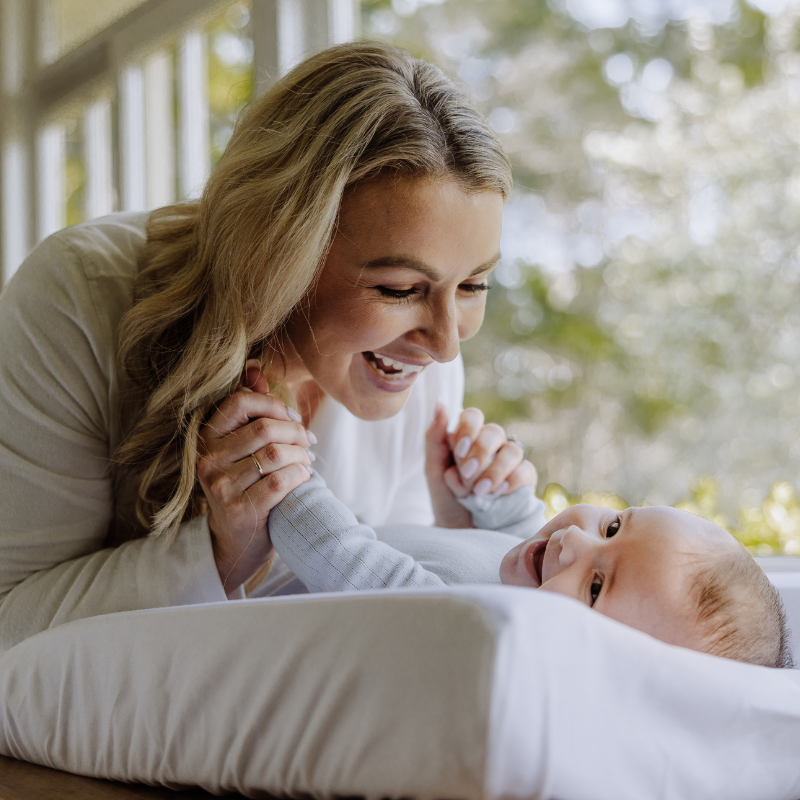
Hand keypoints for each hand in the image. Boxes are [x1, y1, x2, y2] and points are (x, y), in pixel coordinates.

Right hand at [197, 360, 312, 591]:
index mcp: (206, 439)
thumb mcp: (240, 448)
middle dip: (296, 433)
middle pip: (264, 428)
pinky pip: (281, 481)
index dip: (273, 404)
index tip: (293, 418)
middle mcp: (207, 461)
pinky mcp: (240, 510)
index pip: (239, 401)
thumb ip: (248, 409)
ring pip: (275, 454)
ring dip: (301, 456)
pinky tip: (304, 479)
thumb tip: (256, 367)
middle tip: (309, 444)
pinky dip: (301, 476)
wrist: (236, 542)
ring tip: (308, 463)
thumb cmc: (244, 486)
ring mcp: (221, 487)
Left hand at [425, 405, 537, 527]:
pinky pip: (526, 470)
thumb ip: (434, 437)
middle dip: (480, 453)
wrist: (460, 532)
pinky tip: (499, 493)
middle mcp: (490, 445)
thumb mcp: (433, 470)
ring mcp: (509, 461)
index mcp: (467, 437)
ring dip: (495, 469)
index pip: (472, 416)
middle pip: (494, 431)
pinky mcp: (524, 479)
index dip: (468, 429)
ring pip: (512, 450)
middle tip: (468, 474)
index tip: (458, 451)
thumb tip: (440, 403)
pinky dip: (512, 480)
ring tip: (480, 491)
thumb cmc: (445, 498)